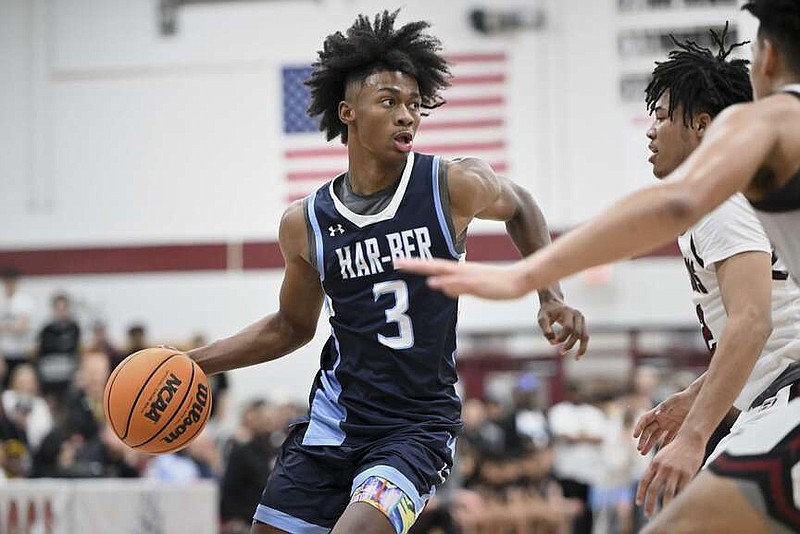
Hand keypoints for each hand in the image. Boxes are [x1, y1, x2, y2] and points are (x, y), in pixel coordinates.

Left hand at [394, 258, 527, 299]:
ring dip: (426, 270)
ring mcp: (469, 276)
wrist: (520, 279)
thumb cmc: (498, 283)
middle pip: (434, 265)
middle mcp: (462, 270)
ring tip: (408, 267)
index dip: (417, 263)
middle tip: (396, 262)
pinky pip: (459, 283)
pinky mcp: (478, 284)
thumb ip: (457, 286)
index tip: (400, 262)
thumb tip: (443, 288)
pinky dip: (446, 282)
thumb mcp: (473, 286)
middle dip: (415, 264)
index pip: (434, 265)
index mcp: (460, 270)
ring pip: (444, 272)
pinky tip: (436, 283)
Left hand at [537, 300, 588, 357]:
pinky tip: (578, 356)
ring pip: (584, 336)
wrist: (553, 303)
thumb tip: (552, 342)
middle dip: (569, 344)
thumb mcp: (542, 318)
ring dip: (581, 348)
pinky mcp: (582, 325)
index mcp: (568, 311)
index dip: (562, 337)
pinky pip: (585, 337)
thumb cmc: (546, 312)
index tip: (553, 342)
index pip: (568, 328)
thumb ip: (545, 328)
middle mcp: (578, 314)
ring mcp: (582, 319)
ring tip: (576, 358)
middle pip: (577, 333)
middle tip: (561, 352)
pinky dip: (583, 346)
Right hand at [633, 389, 693, 454]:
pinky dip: (665, 445)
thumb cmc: (683, 398)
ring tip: (644, 453)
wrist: (696, 399)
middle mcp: (660, 419)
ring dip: (650, 444)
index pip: (644, 420)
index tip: (635, 436)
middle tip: (639, 449)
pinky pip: (669, 439)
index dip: (638, 428)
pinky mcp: (676, 428)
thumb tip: (656, 413)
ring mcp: (668, 424)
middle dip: (643, 440)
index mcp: (657, 411)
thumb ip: (665, 406)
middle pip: (648, 431)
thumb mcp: (674, 400)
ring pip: (656, 436)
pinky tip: (662, 453)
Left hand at [635, 433, 704, 516]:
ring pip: (668, 493)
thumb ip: (656, 470)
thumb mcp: (662, 457)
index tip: (639, 503)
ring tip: (663, 515)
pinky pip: (682, 490)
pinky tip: (678, 507)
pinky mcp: (687, 474)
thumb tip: (651, 484)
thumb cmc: (676, 450)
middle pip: (653, 489)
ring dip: (664, 505)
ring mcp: (675, 471)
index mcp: (654, 463)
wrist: (690, 439)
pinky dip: (679, 500)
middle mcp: (662, 468)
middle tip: (648, 514)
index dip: (641, 493)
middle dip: (649, 503)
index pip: (644, 481)